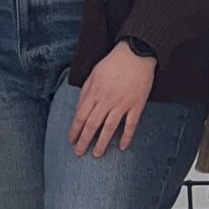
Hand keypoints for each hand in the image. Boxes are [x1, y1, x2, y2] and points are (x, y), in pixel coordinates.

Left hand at [69, 42, 155, 156]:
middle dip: (84, 141)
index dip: (74, 130)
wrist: (136, 54)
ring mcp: (122, 104)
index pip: (81, 116)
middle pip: (92, 125)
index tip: (71, 140)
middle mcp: (107, 100)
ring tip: (96, 155)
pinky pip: (131, 124)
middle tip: (78, 153)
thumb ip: (85, 92)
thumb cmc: (112, 63)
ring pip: (110, 128)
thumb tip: (78, 109)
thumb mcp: (93, 74)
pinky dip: (127, 136)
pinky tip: (122, 147)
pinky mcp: (137, 105)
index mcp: (94, 92)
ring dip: (102, 143)